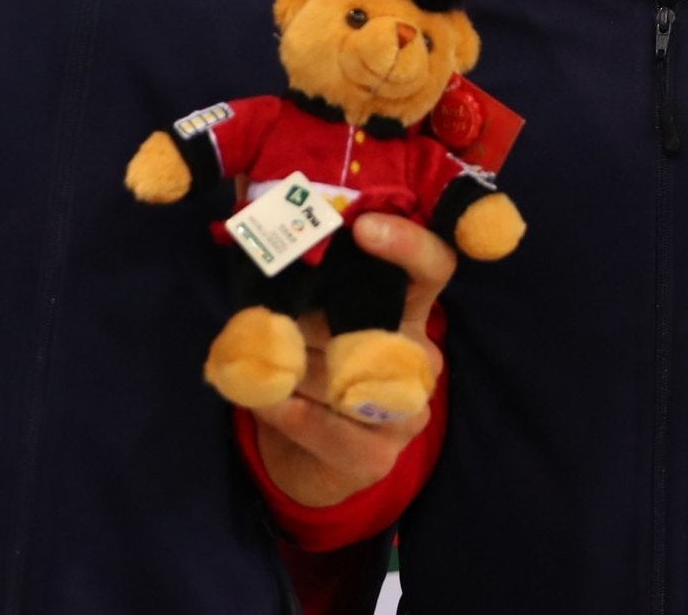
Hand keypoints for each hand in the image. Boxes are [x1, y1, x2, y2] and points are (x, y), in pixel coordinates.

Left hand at [252, 214, 452, 507]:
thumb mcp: (307, 320)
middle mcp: (419, 359)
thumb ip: (304, 291)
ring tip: (254, 364)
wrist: (305, 460)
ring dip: (289, 370)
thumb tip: (273, 261)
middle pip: (370, 324)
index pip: (433, 269)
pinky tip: (266, 401)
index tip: (362, 227)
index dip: (409, 244)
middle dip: (309, 322)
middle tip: (267, 322)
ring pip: (342, 379)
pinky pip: (328, 428)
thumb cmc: (307, 370)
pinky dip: (288, 412)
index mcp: (408, 313)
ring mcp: (406, 411)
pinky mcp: (378, 456)